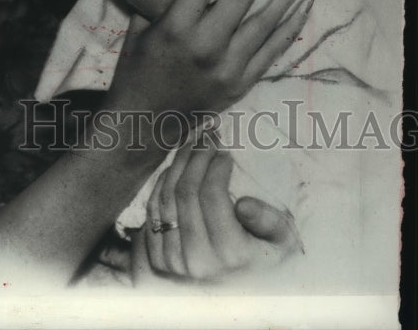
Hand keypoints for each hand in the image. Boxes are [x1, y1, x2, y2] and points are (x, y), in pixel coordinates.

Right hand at [104, 0, 313, 124]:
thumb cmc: (135, 71)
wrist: (143, 125)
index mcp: (174, 28)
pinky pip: (272, 51)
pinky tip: (304, 7)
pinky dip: (290, 27)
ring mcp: (227, 68)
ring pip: (265, 22)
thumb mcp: (139, 29)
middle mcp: (204, 46)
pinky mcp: (240, 84)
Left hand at [134, 139, 303, 282]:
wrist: (241, 300)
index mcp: (231, 255)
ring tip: (191, 145)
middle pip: (185, 192)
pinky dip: (162, 184)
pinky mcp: (160, 261)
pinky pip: (154, 212)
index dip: (215, 165)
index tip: (225, 151)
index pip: (211, 195)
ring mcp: (174, 262)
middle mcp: (198, 260)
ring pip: (166, 198)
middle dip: (195, 156)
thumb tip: (244, 204)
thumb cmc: (267, 262)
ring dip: (177, 165)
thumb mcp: (283, 244)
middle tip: (206, 137)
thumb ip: (270, 222)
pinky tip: (176, 169)